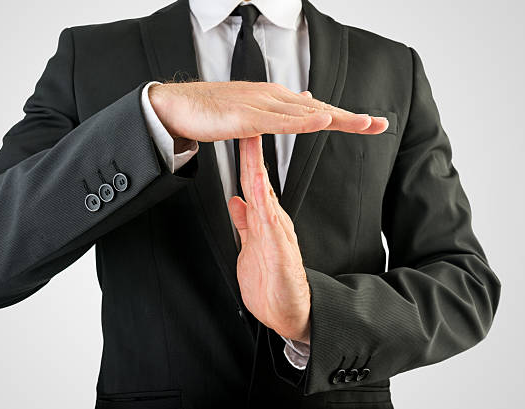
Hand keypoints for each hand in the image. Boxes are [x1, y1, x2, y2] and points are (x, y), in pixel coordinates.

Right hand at [149, 81, 388, 142]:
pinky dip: (303, 121)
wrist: (179, 106)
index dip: (343, 117)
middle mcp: (273, 98)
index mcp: (275, 100)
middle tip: (379, 125)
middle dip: (350, 118)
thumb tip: (303, 104)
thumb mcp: (251, 112)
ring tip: (364, 123)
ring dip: (336, 118)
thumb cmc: (212, 111)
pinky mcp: (247, 116)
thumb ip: (277, 112)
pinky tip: (322, 121)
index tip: (369, 125)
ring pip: (305, 113)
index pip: (316, 109)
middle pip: (318, 109)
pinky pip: (279, 121)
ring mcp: (261, 105)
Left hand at [227, 135, 310, 343]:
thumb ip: (244, 222)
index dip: (246, 154)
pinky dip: (263, 198)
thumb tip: (235, 200)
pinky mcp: (279, 248)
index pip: (252, 179)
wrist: (289, 313)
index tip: (240, 128)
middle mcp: (272, 220)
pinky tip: (258, 182)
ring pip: (264, 191)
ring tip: (253, 137)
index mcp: (264, 219)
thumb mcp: (251, 246)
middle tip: (253, 115)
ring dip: (257, 163)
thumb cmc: (271, 282)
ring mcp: (276, 232)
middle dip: (253, 146)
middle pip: (258, 177)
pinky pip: (269, 219)